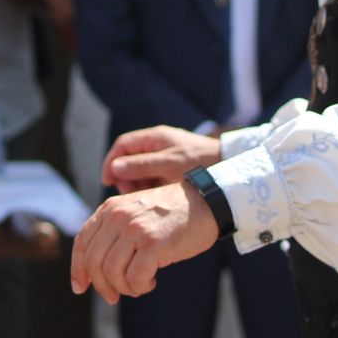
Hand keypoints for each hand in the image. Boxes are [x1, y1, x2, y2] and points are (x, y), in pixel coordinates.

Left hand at [70, 182, 218, 303]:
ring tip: (139, 285)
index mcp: (110, 209)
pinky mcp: (153, 244)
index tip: (80, 287)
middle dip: (102, 286)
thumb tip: (97, 272)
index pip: (82, 242)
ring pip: (112, 273)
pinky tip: (151, 281)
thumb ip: (115, 232)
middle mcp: (118, 216)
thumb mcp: (136, 213)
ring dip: (124, 288)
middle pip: (94, 262)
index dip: (78, 269)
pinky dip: (140, 286)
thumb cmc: (172, 213)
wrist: (206, 201)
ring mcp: (135, 229)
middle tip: (114, 297)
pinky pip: (135, 278)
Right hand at [102, 125, 222, 192]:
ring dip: (138, 185)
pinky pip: (154, 178)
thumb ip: (141, 166)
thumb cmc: (200, 163)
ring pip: (141, 171)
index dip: (111, 162)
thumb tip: (115, 169)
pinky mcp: (173, 170)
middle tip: (128, 194)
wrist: (230, 170)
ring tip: (142, 199)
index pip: (123, 145)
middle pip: (130, 159)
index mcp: (155, 138)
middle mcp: (158, 145)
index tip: (108, 181)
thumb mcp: (169, 165)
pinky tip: (155, 199)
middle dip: (125, 177)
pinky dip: (150, 188)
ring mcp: (166, 157)